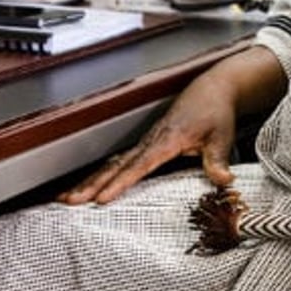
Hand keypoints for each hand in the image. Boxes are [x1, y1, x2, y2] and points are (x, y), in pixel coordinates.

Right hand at [58, 71, 238, 204]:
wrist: (212, 89)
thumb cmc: (215, 111)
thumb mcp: (221, 135)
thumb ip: (217, 160)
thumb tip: (224, 180)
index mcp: (168, 139)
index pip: (140, 164)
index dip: (120, 182)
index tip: (102, 197)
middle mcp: (152, 140)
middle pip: (117, 164)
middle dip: (92, 183)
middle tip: (70, 201)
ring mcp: (147, 141)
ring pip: (113, 162)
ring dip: (90, 180)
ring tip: (67, 198)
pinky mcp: (147, 143)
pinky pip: (120, 161)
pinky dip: (102, 174)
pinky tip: (89, 186)